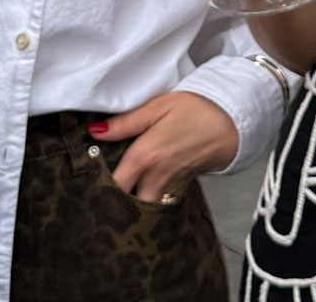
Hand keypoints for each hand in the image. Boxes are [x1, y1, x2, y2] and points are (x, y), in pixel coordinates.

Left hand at [88, 91, 238, 202]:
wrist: (230, 122)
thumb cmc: (193, 109)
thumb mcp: (157, 107)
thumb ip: (125, 123)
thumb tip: (93, 131)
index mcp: (144, 157)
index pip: (112, 185)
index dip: (96, 187)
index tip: (85, 181)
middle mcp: (154, 178)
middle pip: (125, 205)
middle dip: (112, 203)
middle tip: (98, 192)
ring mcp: (169, 187)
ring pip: (142, 208)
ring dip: (130, 205)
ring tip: (118, 194)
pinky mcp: (181, 189)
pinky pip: (158, 203)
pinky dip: (148, 202)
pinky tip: (142, 190)